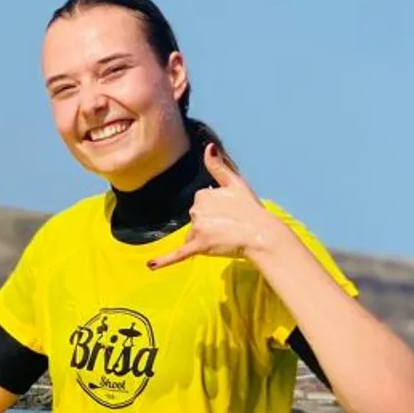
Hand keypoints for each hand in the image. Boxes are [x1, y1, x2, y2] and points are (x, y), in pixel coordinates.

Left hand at [148, 144, 282, 269]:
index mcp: (203, 194)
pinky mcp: (199, 246)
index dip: (217, 210)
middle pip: (196, 220)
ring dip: (205, 239)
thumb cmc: (252, 209)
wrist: (262, 234)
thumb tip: (208, 146)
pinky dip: (164, 260)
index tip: (231, 213)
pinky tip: (151, 265)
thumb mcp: (236, 184)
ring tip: (226, 239)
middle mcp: (196, 210)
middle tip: (231, 227)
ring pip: (193, 236)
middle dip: (210, 225)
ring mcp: (197, 229)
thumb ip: (219, 167)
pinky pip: (179, 254)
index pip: (202, 204)